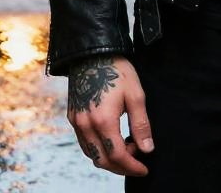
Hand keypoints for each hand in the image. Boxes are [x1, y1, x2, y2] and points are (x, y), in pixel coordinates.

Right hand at [67, 54, 153, 176]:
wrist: (93, 52)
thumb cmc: (116, 70)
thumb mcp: (136, 95)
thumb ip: (141, 125)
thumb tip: (147, 149)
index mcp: (103, 120)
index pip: (117, 156)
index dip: (132, 166)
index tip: (144, 168)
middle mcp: (86, 125)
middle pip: (102, 160)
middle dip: (121, 166)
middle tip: (137, 159)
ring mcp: (77, 122)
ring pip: (91, 154)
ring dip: (109, 158)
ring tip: (126, 146)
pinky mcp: (73, 117)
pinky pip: (84, 143)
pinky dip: (98, 148)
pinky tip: (111, 139)